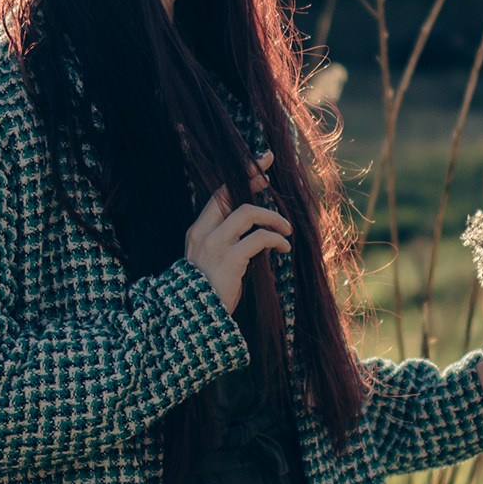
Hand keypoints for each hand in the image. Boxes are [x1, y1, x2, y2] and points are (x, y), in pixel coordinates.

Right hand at [186, 154, 291, 314]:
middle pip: (231, 195)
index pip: (219, 195)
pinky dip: (276, 240)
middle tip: (271, 177)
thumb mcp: (212, 261)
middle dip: (252, 178)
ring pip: (248, 213)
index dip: (240, 178)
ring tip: (286, 230)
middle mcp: (204, 233)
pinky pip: (259, 238)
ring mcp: (215, 245)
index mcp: (198, 231)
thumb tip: (255, 231)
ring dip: (272, 218)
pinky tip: (284, 248)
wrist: (195, 318)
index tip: (259, 165)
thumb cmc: (207, 292)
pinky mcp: (230, 259)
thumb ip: (227, 243)